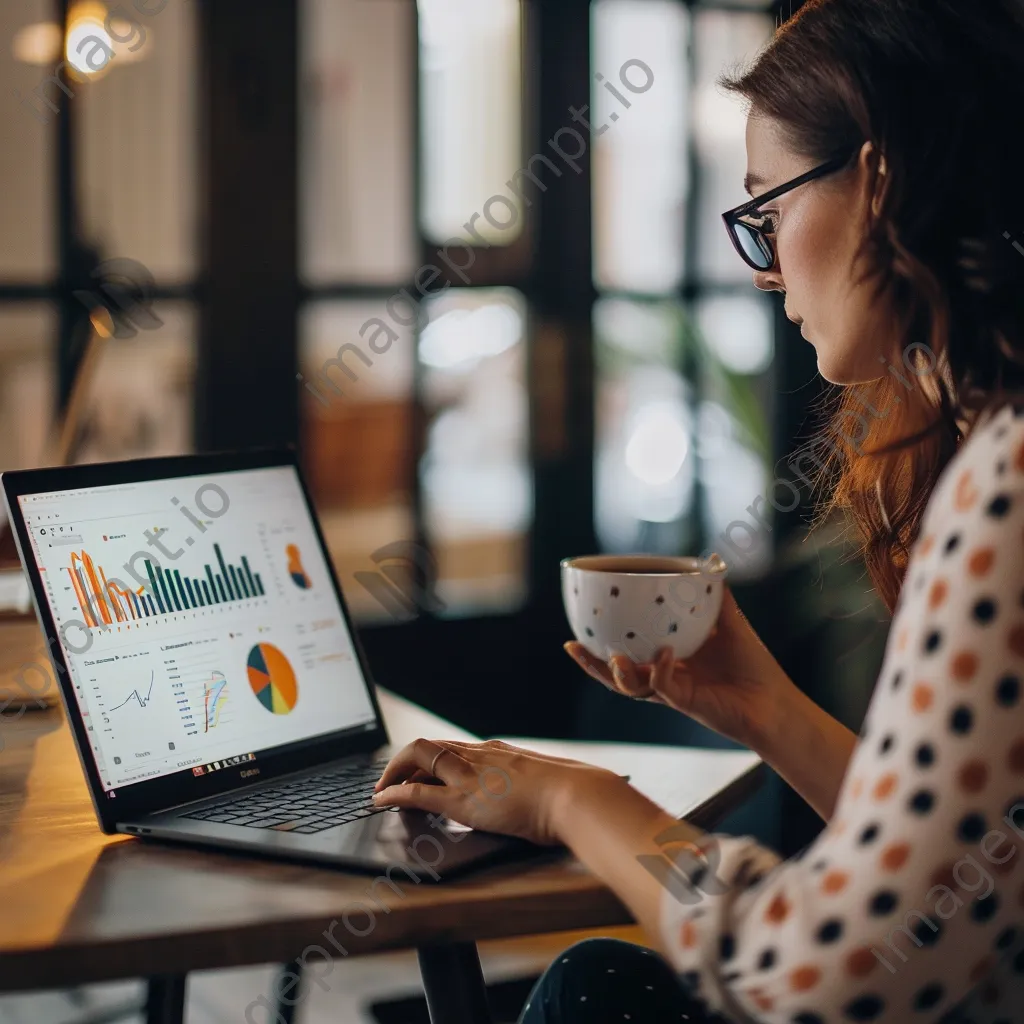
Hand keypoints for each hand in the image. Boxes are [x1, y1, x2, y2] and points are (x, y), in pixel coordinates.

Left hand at [372, 737, 625, 845]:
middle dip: (405, 761)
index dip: (432, 758)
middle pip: (430, 748)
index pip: (454, 748)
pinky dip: (395, 794)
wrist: (576, 797)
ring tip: (380, 789)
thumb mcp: (546, 782)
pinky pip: (418, 792)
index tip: (421, 770)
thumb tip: (538, 797)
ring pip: (418, 759)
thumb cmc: (571, 794)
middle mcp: (480, 756)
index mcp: (498, 752)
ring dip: (393, 773)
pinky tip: (381, 801)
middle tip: (391, 779)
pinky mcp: (464, 800)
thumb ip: (531, 784)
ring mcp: (470, 775)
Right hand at [564, 584, 796, 749]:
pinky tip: (664, 654)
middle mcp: (664, 678)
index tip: (580, 628)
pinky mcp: (687, 703)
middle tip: (572, 645)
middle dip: (591, 663)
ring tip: (614, 658)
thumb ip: (718, 595)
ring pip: (631, 687)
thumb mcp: (732, 623)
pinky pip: (664, 688)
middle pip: (617, 674)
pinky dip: (660, 671)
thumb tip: (711, 562)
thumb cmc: (755, 668)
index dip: (600, 644)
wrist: (776, 703)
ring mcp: (673, 692)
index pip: (627, 652)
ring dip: (617, 673)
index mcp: (667, 660)